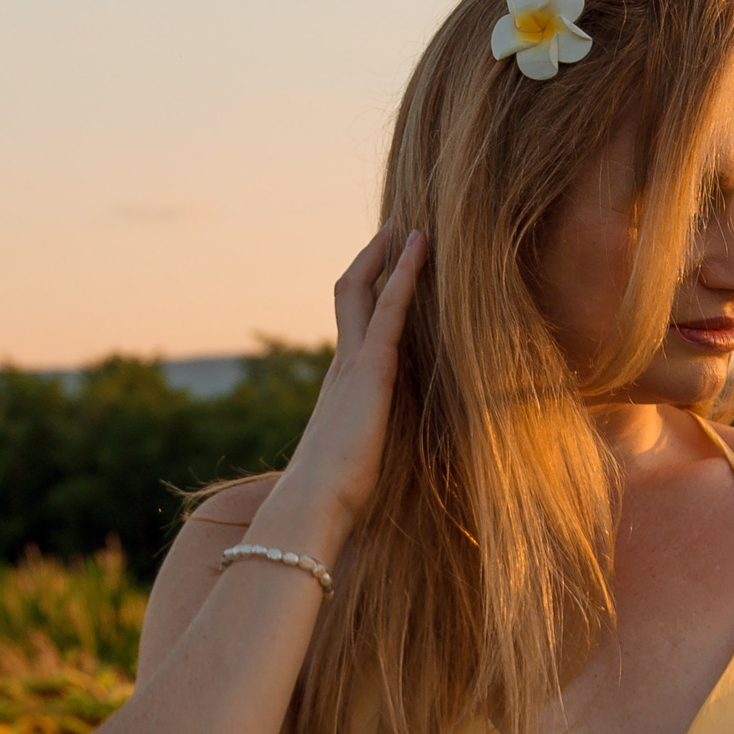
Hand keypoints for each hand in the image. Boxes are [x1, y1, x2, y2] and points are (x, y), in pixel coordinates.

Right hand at [258, 228, 425, 549]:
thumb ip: (370, 452)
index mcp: (342, 388)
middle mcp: (342, 367)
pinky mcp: (370, 368)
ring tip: (413, 228)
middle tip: (393, 233)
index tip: (384, 274)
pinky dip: (405, 275)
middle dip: (372, 263)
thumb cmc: (334, 499)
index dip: (368, 298)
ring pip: (367, 293)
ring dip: (390, 258)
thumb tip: (379, 467)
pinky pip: (389, 308)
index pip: (353, 328)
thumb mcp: (360, 465)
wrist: (313, 504)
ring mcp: (353, 364)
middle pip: (351, 297)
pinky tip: (420, 248)